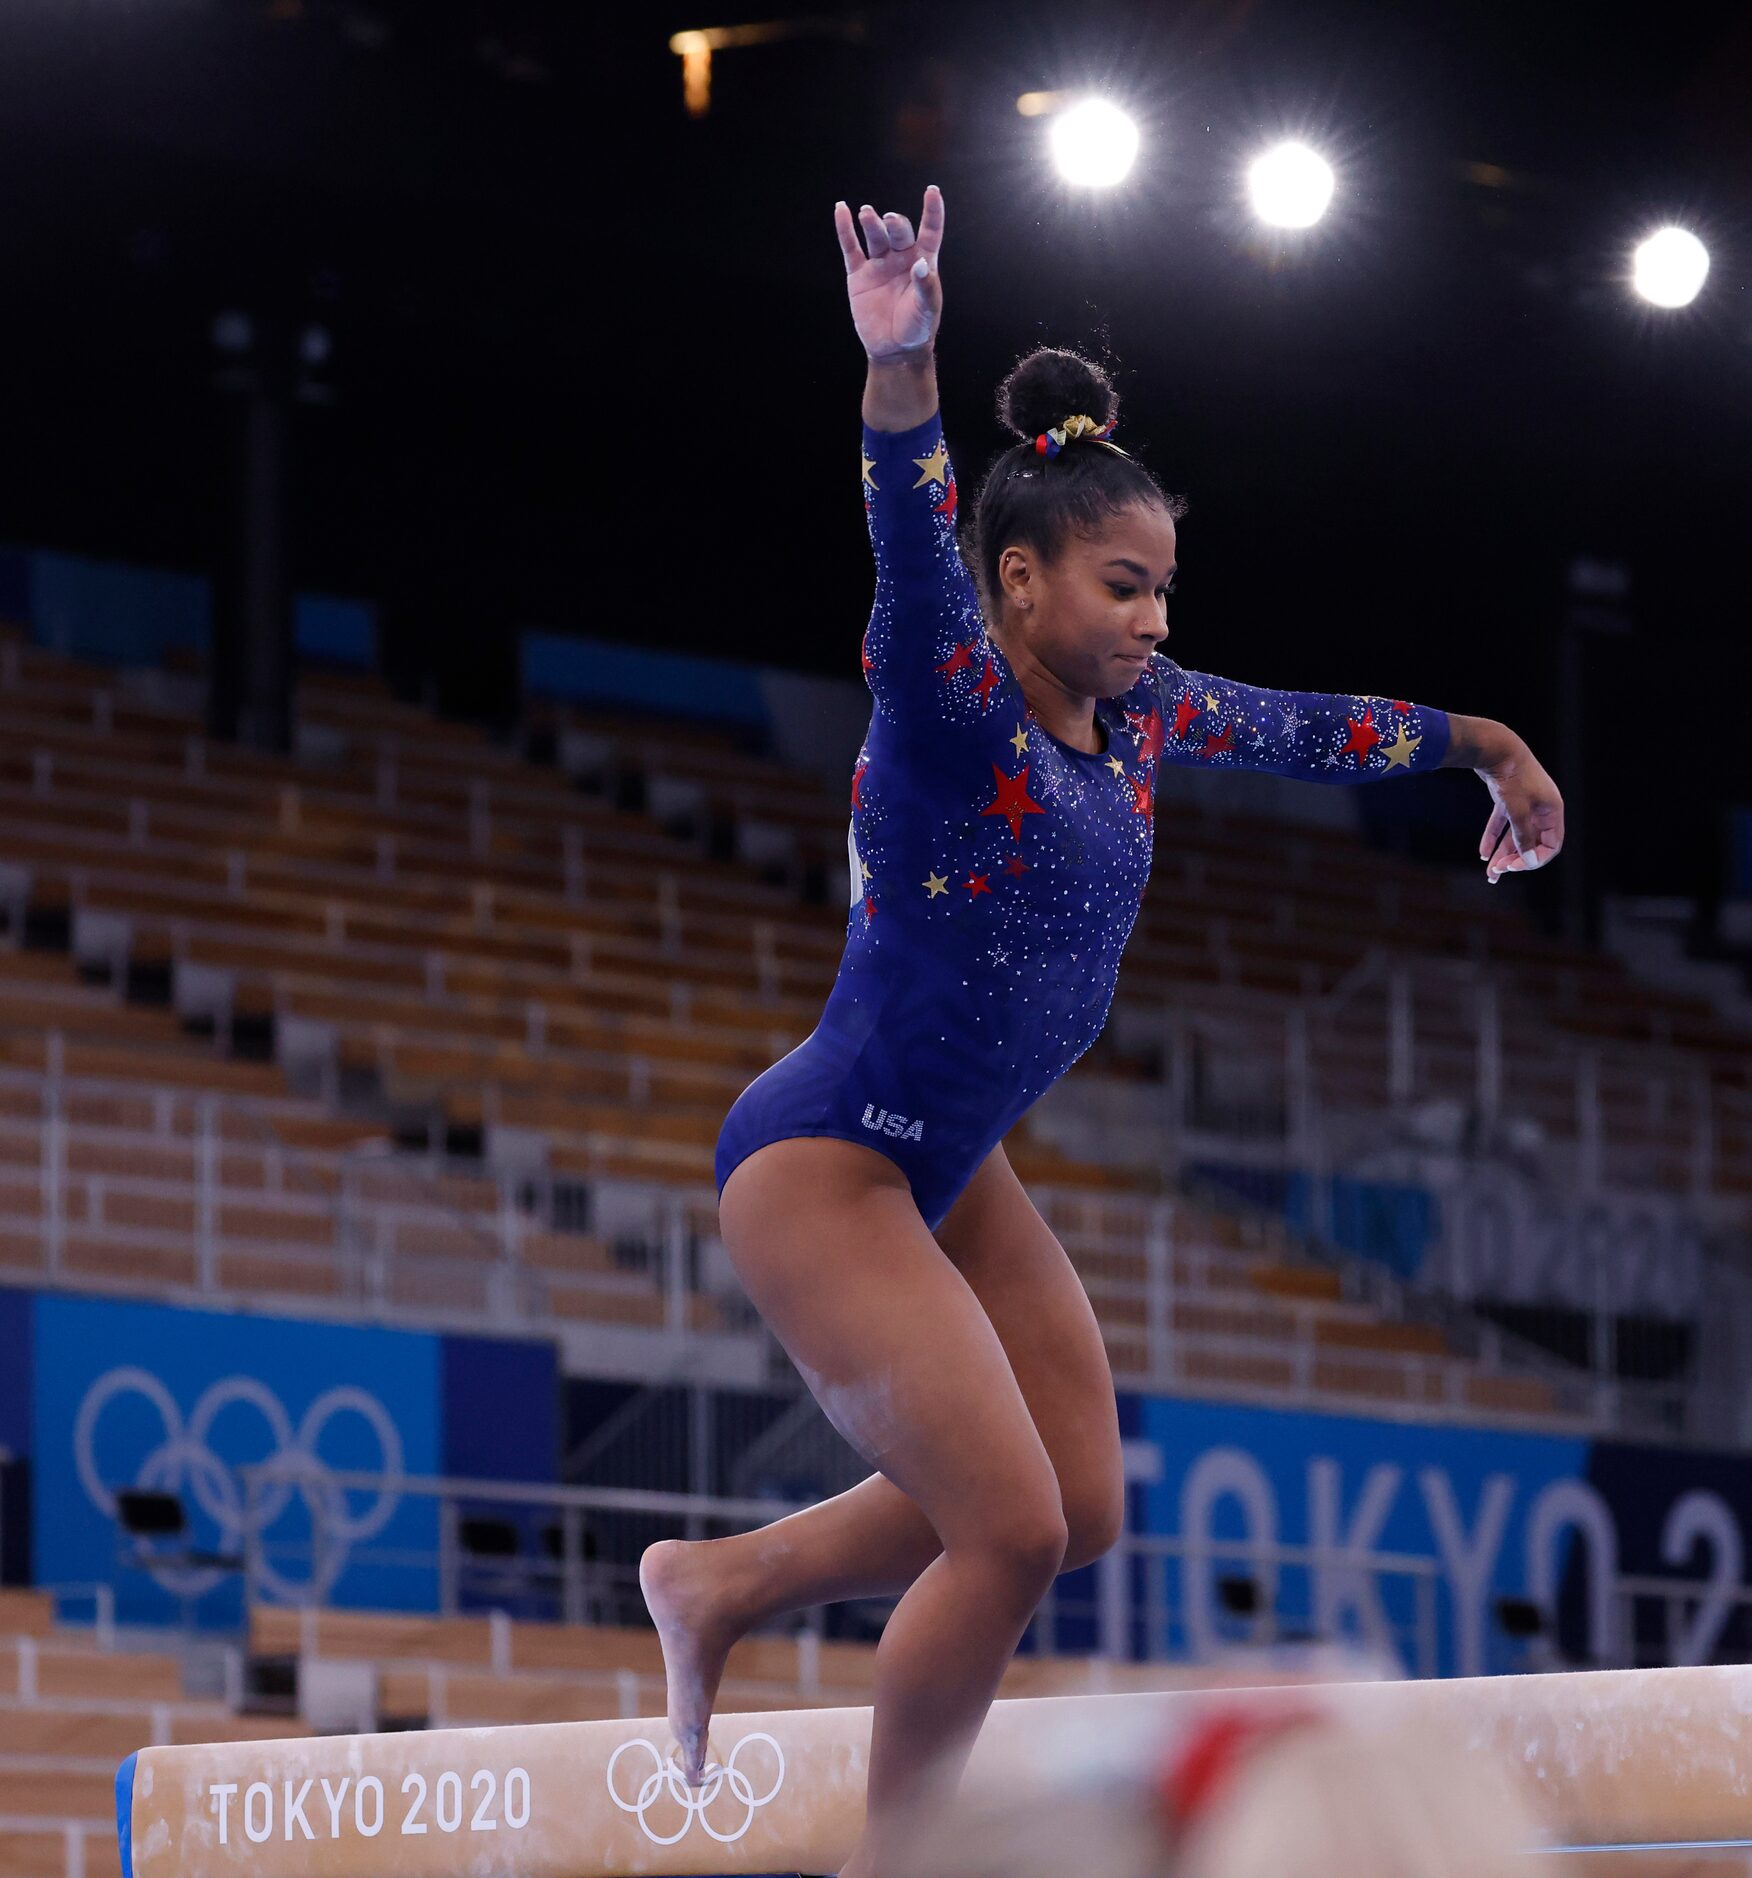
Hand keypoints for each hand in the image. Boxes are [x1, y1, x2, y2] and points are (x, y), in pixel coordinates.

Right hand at [833, 185, 944, 359]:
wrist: (894, 349)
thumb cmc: (917, 329)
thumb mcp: (928, 310)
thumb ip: (926, 287)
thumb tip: (920, 264)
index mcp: (923, 261)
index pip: (930, 231)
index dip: (932, 211)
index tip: (932, 191)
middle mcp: (901, 257)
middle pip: (898, 231)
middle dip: (894, 224)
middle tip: (889, 222)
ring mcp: (878, 264)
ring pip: (875, 235)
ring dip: (871, 222)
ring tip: (868, 213)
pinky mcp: (858, 274)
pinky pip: (850, 247)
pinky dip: (845, 229)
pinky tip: (841, 210)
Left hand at [1476, 735, 1563, 883]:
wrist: (1494, 747)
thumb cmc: (1511, 778)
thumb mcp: (1518, 810)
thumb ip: (1523, 837)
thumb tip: (1527, 860)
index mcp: (1553, 810)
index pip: (1551, 845)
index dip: (1535, 859)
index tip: (1514, 867)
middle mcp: (1542, 807)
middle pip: (1532, 842)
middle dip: (1516, 860)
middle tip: (1497, 873)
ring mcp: (1525, 802)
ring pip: (1516, 835)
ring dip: (1503, 854)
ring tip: (1490, 873)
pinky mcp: (1507, 797)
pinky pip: (1503, 823)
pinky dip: (1493, 837)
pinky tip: (1482, 853)